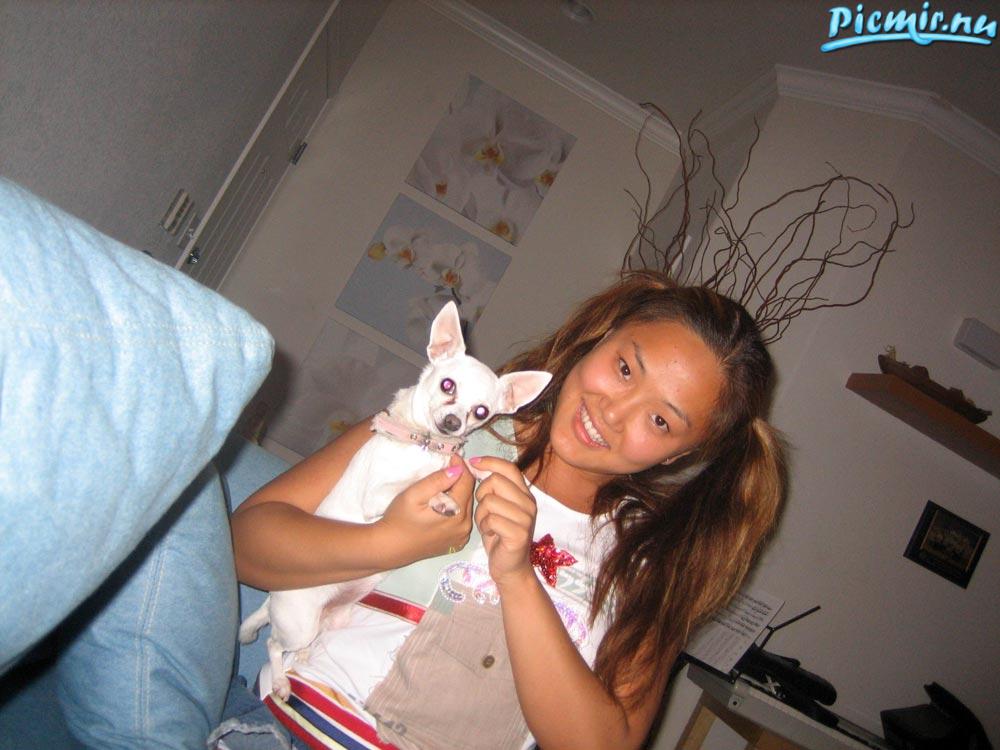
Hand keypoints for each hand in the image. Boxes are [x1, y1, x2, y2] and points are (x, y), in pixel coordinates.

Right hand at [375, 455, 473, 567]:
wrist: (391, 547)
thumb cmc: (399, 519)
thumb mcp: (414, 494)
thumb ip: (437, 480)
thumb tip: (457, 468)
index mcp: (456, 512)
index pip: (467, 481)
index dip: (461, 466)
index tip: (452, 457)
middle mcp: (464, 525)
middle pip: (469, 493)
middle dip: (460, 479)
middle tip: (446, 469)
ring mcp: (462, 535)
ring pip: (467, 505)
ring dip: (458, 494)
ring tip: (442, 487)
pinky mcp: (457, 541)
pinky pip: (463, 519)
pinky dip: (457, 508)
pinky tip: (443, 506)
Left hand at [471, 455, 536, 588]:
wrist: (510, 567)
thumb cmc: (499, 534)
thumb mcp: (497, 507)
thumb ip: (492, 488)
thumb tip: (475, 464)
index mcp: (524, 494)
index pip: (509, 467)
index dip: (489, 462)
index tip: (473, 463)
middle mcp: (529, 503)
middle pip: (495, 481)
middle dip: (481, 493)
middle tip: (483, 509)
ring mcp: (526, 519)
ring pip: (490, 501)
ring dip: (481, 514)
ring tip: (487, 524)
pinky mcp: (519, 534)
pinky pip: (491, 519)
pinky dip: (484, 526)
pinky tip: (489, 534)